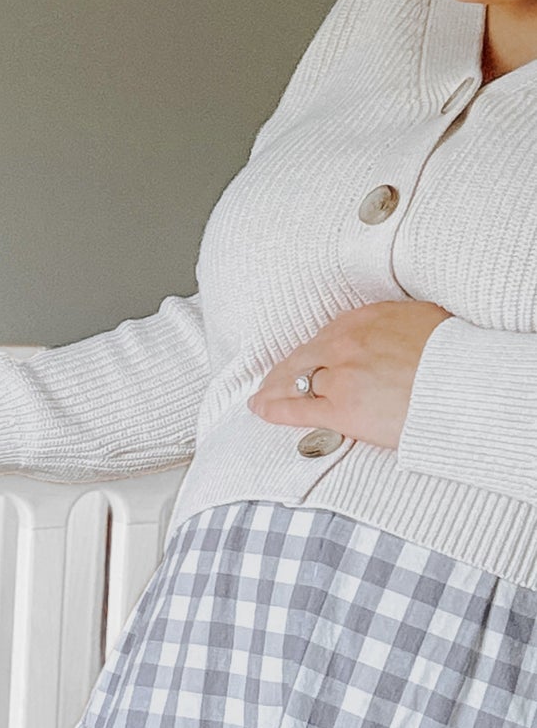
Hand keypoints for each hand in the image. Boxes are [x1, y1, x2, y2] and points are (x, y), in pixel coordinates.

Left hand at [247, 300, 450, 448]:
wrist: (467, 383)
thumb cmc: (459, 355)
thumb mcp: (429, 322)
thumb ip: (400, 328)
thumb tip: (398, 335)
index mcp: (369, 317)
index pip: (330, 332)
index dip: (316, 348)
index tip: (310, 354)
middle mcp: (346, 343)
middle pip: (305, 355)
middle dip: (287, 368)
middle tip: (273, 377)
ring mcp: (340, 376)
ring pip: (294, 380)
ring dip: (275, 388)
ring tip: (263, 395)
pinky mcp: (340, 408)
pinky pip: (296, 409)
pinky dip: (273, 409)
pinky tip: (260, 409)